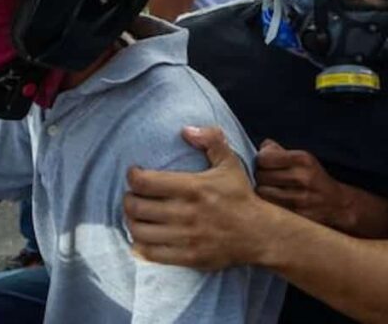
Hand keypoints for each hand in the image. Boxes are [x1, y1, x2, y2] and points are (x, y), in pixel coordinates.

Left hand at [123, 127, 267, 270]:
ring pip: (139, 231)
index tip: (135, 174)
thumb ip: (211, 140)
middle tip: (132, 195)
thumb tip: (186, 130)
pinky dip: (140, 244)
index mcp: (193, 188)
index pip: (145, 182)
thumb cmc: (241, 196)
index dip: (133, 176)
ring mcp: (185, 237)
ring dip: (131, 221)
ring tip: (135, 215)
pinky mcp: (187, 257)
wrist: (259, 233)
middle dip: (128, 199)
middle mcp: (186, 213)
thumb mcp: (230, 163)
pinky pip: (151, 253)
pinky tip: (142, 236)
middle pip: (137, 207)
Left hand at [255, 140, 348, 228]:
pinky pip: (271, 206)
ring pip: (262, 192)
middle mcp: (302, 178)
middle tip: (266, 176)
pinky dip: (269, 202)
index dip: (260, 160)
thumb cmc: (315, 178)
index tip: (263, 162)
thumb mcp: (303, 159)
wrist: (337, 204)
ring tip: (270, 188)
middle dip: (260, 175)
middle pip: (261, 175)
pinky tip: (276, 199)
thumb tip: (261, 148)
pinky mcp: (296, 214)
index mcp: (303, 159)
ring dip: (263, 190)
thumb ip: (279, 151)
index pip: (264, 158)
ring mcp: (299, 198)